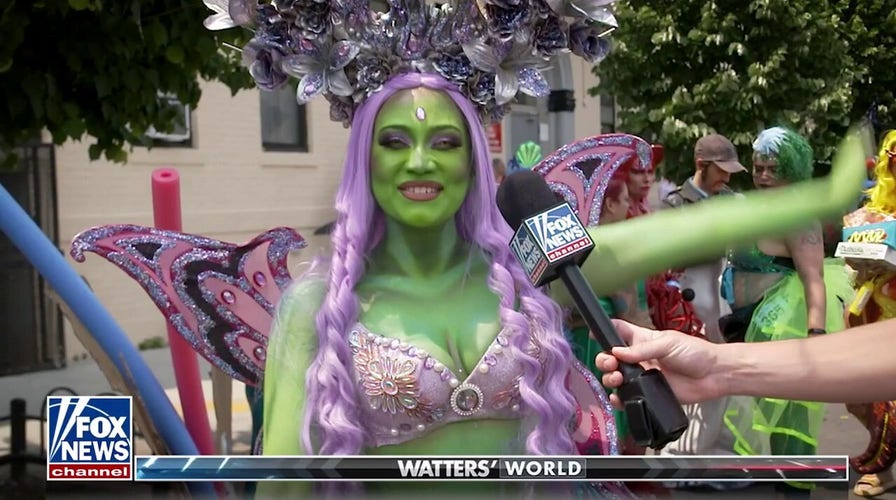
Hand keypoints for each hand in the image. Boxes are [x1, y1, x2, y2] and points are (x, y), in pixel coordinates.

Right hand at [595, 319, 727, 406]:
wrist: (713, 376)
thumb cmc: (694, 353)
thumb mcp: (667, 343)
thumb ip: (641, 349)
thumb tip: (616, 352)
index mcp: (641, 340)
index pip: (618, 331)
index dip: (605, 331)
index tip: (594, 336)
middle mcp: (638, 358)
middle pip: (610, 357)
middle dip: (604, 360)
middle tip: (611, 364)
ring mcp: (641, 377)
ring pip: (615, 378)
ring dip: (609, 379)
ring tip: (618, 379)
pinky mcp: (647, 394)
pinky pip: (627, 398)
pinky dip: (618, 399)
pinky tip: (618, 398)